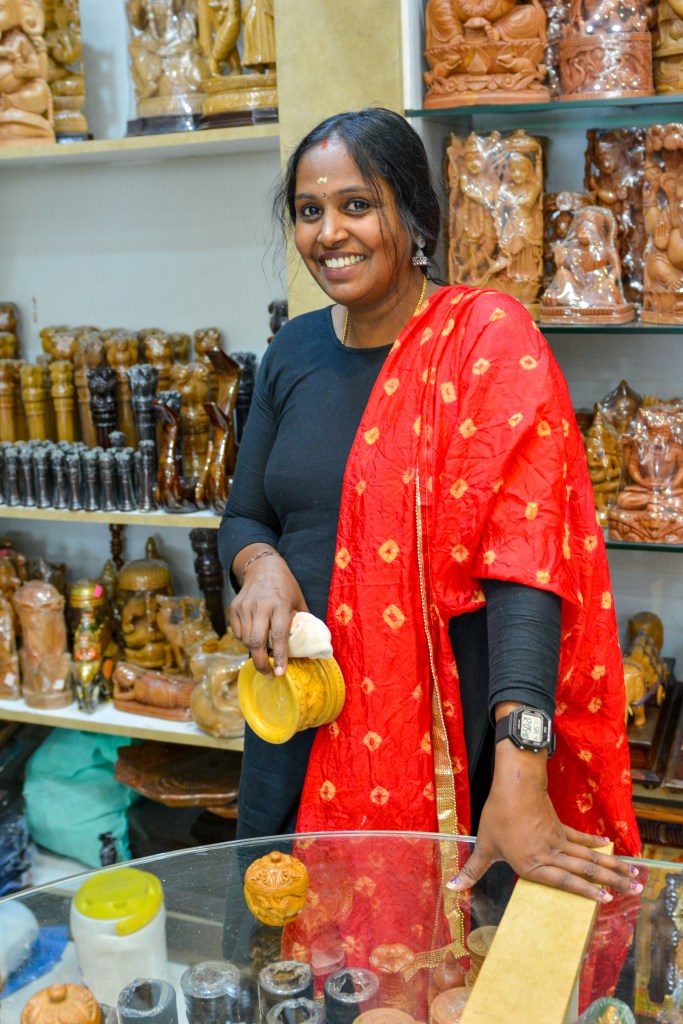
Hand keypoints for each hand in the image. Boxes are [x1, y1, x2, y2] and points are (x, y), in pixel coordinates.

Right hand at [229, 547, 307, 677]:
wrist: (263, 567)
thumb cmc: (285, 586)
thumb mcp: (298, 600)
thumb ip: (302, 620)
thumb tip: (312, 644)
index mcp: (280, 605)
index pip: (278, 636)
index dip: (280, 657)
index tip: (280, 672)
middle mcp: (260, 606)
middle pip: (256, 642)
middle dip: (261, 663)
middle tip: (269, 674)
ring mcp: (245, 607)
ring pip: (245, 640)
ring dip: (254, 651)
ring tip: (263, 652)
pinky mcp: (234, 607)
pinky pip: (237, 633)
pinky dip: (245, 640)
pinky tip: (254, 637)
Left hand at [447, 742, 640, 902]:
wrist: (514, 785)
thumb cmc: (498, 816)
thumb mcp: (484, 846)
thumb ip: (473, 871)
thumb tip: (453, 888)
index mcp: (533, 865)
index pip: (564, 882)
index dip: (585, 892)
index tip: (605, 900)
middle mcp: (550, 855)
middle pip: (585, 871)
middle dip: (610, 882)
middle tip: (634, 891)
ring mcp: (558, 840)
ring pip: (589, 857)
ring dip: (610, 866)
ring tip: (631, 876)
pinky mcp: (560, 826)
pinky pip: (580, 838)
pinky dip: (594, 843)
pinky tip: (608, 846)